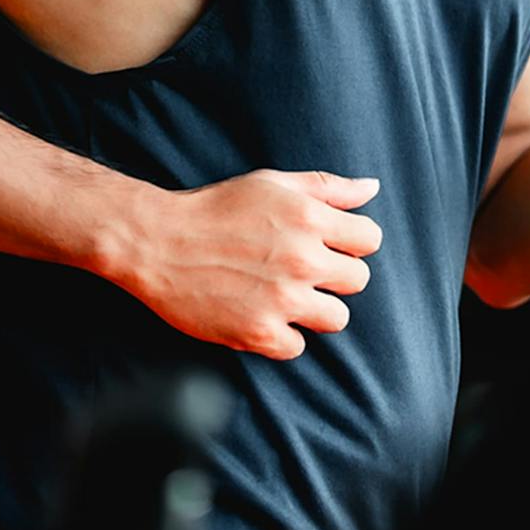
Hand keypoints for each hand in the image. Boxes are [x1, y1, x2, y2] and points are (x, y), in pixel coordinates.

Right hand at [125, 168, 383, 359]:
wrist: (157, 242)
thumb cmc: (215, 208)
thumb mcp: (272, 183)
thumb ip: (328, 186)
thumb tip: (372, 188)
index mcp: (308, 218)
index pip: (369, 239)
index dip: (351, 243)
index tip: (328, 245)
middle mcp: (302, 259)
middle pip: (358, 280)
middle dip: (334, 276)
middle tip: (301, 271)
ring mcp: (282, 299)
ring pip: (337, 318)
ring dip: (315, 310)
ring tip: (284, 296)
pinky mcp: (259, 332)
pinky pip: (298, 346)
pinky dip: (282, 336)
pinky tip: (261, 314)